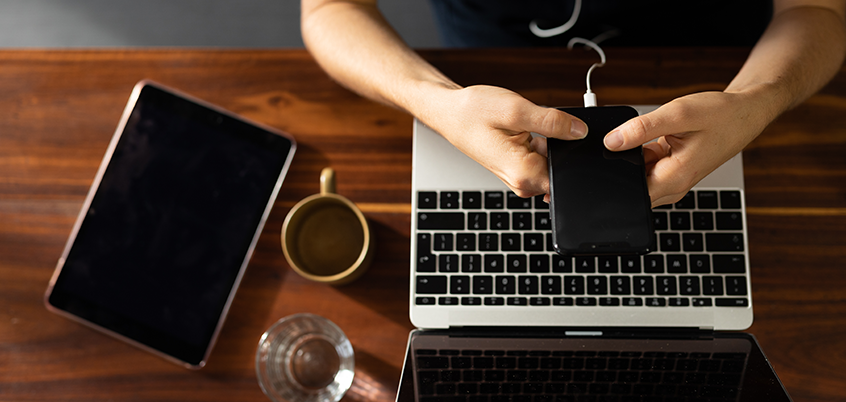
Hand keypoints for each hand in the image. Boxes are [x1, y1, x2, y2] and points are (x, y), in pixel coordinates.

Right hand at [421, 85, 587, 197]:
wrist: (450, 113)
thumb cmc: (472, 112)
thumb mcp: (517, 109)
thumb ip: (553, 122)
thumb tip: (580, 131)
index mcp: (523, 172)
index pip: (566, 178)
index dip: (575, 157)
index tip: (566, 137)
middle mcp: (521, 180)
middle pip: (561, 168)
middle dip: (561, 146)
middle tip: (536, 127)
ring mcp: (519, 176)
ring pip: (552, 162)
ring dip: (549, 144)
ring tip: (525, 128)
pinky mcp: (517, 169)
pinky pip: (541, 159)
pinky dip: (540, 144)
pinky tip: (523, 131)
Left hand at [603, 91, 770, 206]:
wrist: (743, 114)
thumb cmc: (720, 116)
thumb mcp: (678, 115)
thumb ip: (641, 129)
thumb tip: (611, 141)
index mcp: (675, 179)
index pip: (631, 196)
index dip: (614, 181)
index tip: (609, 162)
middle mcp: (673, 185)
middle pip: (632, 187)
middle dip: (623, 167)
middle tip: (631, 142)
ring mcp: (672, 179)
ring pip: (637, 176)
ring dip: (633, 159)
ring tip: (650, 137)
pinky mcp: (671, 170)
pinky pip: (645, 167)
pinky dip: (642, 153)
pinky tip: (652, 138)